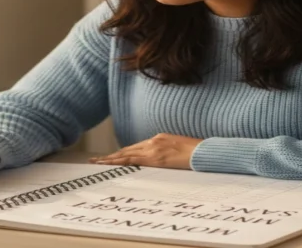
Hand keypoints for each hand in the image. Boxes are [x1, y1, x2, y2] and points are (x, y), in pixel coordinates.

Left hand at [88, 133, 203, 169]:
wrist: (205, 152)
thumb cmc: (196, 152)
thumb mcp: (179, 149)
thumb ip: (168, 152)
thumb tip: (164, 159)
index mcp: (160, 138)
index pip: (137, 147)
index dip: (123, 152)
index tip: (112, 156)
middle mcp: (154, 141)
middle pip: (128, 149)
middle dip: (112, 155)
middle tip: (96, 159)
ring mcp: (153, 148)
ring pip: (126, 154)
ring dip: (110, 158)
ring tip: (96, 162)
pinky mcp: (155, 158)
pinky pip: (132, 160)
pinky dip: (119, 161)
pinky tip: (109, 164)